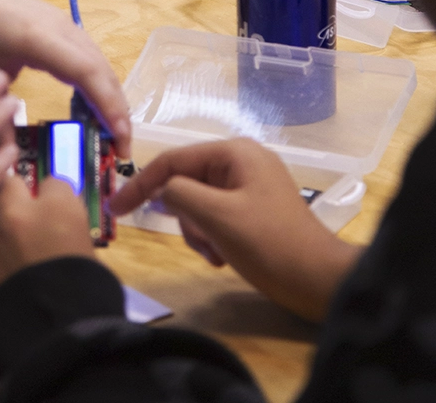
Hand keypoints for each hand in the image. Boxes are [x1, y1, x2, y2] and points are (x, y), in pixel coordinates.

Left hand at [0, 0, 131, 157]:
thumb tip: (10, 164)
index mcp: (38, 37)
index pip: (88, 74)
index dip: (109, 108)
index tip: (121, 142)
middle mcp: (58, 25)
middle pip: (100, 68)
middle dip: (116, 108)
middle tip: (121, 148)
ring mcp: (59, 19)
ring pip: (96, 59)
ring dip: (107, 93)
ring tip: (112, 130)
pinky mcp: (55, 20)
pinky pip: (85, 51)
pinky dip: (94, 78)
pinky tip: (91, 102)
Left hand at [0, 174, 95, 311]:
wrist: (54, 347)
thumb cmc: (85, 299)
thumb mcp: (87, 251)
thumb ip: (66, 225)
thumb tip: (54, 221)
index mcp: (55, 208)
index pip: (51, 182)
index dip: (50, 194)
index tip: (50, 203)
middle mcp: (14, 214)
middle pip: (6, 184)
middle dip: (11, 193)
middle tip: (18, 210)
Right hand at [110, 138, 360, 321]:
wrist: (320, 282)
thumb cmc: (270, 244)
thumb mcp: (216, 217)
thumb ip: (179, 194)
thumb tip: (162, 191)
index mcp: (234, 152)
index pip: (173, 160)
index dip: (140, 184)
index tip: (115, 209)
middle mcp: (241, 160)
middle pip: (185, 181)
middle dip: (184, 216)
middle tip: (198, 243)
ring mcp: (250, 183)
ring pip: (197, 201)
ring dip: (198, 231)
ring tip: (214, 253)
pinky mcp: (254, 207)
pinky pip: (215, 214)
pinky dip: (211, 235)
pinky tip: (222, 256)